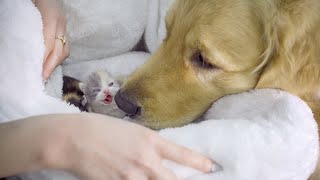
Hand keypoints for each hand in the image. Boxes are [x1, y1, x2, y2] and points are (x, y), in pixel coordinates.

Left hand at [34, 0, 69, 79]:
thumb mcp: (29, 7)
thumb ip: (29, 25)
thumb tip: (28, 46)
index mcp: (52, 18)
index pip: (49, 44)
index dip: (45, 60)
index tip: (39, 73)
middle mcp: (61, 24)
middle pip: (60, 50)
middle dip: (52, 66)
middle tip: (43, 77)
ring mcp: (64, 26)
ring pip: (65, 50)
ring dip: (56, 63)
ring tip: (46, 72)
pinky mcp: (64, 27)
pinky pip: (65, 46)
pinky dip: (58, 56)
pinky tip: (50, 61)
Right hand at [44, 113, 212, 179]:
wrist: (74, 138)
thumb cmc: (100, 128)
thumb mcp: (130, 130)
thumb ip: (147, 143)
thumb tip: (159, 155)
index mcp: (150, 141)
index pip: (182, 154)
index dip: (199, 162)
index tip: (211, 167)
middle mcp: (146, 160)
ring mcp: (132, 176)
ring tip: (152, 177)